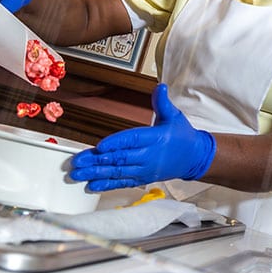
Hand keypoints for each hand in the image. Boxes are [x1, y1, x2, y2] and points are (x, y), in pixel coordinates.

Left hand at [70, 84, 216, 190]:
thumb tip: (160, 87)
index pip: (132, 140)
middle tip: (77, 163)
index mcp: (155, 138)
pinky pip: (123, 182)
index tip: (98, 147)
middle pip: (119, 158)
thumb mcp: (175, 116)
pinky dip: (107, 185)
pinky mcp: (142, 178)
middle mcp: (148, 156)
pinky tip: (92, 185)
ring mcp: (144, 169)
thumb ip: (163, 103)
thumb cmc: (183, 136)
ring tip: (78, 175)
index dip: (115, 143)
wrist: (194, 158)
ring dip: (96, 174)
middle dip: (97, 161)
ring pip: (118, 172)